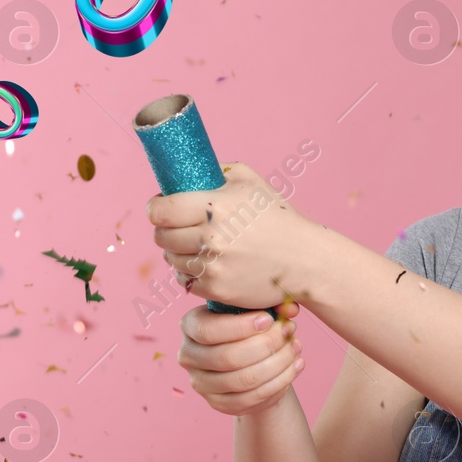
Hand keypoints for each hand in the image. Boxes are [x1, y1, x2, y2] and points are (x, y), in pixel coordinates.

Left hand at [147, 162, 317, 308]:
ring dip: (177, 252)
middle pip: (161, 236)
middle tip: (178, 225)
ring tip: (196, 244)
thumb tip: (185, 173)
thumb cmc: (278, 217)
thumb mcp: (250, 182)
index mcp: (215, 206)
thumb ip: (216, 172)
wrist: (305, 260)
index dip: (155, 208)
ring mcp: (212, 267)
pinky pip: (185, 281)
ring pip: (170, 260)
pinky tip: (207, 263)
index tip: (160, 206)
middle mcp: (210, 238)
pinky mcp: (216, 289)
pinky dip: (191, 273)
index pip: (160, 210)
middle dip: (165, 229)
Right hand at [178, 301, 304, 416]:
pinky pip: (252, 398)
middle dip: (265, 344)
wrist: (248, 359)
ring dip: (277, 363)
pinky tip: (296, 365)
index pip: (208, 331)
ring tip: (296, 347)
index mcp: (190, 327)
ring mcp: (201, 384)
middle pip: (227, 357)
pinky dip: (279, 381)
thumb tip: (291, 308)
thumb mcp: (255, 310)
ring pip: (243, 380)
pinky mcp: (219, 404)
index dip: (240, 326)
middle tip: (288, 331)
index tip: (268, 319)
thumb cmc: (248, 325)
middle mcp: (189, 356)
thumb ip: (271, 305)